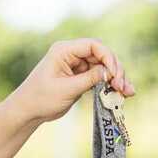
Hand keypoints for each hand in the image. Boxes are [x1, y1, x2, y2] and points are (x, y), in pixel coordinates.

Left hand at [5, 38, 134, 123]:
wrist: (29, 111)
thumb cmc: (41, 98)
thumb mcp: (66, 89)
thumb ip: (89, 79)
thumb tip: (109, 72)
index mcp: (64, 50)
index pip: (93, 45)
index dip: (108, 57)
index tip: (114, 74)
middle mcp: (72, 54)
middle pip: (102, 55)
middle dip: (115, 70)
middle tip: (122, 86)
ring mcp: (78, 65)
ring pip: (105, 67)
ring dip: (117, 78)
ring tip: (128, 92)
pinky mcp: (82, 76)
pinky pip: (101, 77)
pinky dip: (111, 84)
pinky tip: (122, 94)